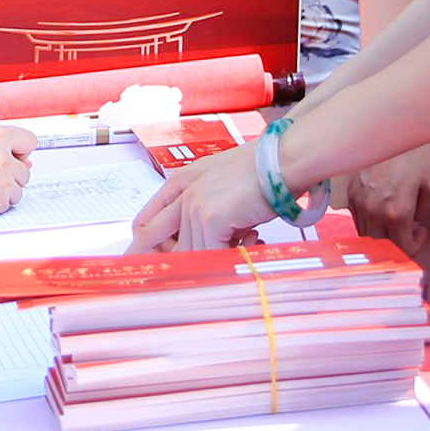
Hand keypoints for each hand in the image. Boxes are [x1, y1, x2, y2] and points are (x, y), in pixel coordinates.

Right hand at [0, 125, 34, 222]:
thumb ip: (0, 149)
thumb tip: (27, 163)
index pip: (29, 140)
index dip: (20, 151)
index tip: (13, 156)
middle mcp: (2, 155)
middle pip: (26, 169)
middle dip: (11, 174)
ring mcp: (2, 178)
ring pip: (19, 188)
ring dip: (5, 190)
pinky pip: (9, 202)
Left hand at [129, 140, 275, 251]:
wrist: (283, 159)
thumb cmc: (263, 171)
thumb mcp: (225, 189)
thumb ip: (207, 213)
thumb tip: (205, 244)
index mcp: (181, 182)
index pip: (146, 223)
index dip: (146, 246)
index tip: (150, 262)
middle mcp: (182, 192)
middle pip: (159, 242)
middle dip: (174, 261)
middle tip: (190, 271)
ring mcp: (194, 204)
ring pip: (190, 252)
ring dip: (215, 255)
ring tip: (247, 241)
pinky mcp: (210, 217)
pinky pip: (209, 254)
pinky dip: (228, 257)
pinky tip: (252, 240)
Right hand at [341, 143, 429, 255]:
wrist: (389, 127)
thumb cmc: (415, 153)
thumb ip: (424, 211)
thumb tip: (414, 221)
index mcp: (396, 212)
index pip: (402, 247)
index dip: (414, 246)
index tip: (421, 231)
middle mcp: (373, 212)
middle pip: (382, 245)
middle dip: (397, 242)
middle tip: (409, 229)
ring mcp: (359, 203)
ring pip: (366, 234)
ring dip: (382, 233)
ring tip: (395, 219)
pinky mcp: (350, 193)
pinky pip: (357, 218)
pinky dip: (369, 221)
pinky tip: (380, 208)